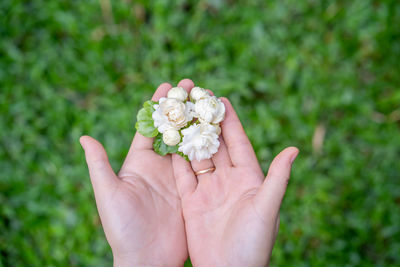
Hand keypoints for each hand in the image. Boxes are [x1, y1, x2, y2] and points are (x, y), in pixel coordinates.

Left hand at [80, 79, 194, 266]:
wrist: (147, 260)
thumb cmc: (123, 230)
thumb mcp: (108, 195)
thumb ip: (99, 166)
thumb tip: (84, 137)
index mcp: (138, 163)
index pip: (148, 127)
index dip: (157, 106)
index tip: (167, 84)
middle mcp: (158, 167)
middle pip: (172, 130)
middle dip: (182, 107)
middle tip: (194, 87)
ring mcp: (176, 178)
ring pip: (189, 143)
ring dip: (198, 122)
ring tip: (209, 102)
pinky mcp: (191, 190)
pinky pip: (201, 164)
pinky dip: (209, 146)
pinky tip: (219, 131)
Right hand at [172, 92, 298, 265]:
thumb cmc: (254, 243)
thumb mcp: (267, 208)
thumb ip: (278, 178)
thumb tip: (294, 148)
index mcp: (248, 178)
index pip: (239, 143)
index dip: (231, 122)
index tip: (222, 99)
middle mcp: (227, 180)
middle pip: (216, 145)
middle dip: (207, 123)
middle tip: (197, 100)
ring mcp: (208, 190)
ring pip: (197, 157)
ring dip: (190, 137)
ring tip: (180, 115)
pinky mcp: (191, 202)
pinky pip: (182, 176)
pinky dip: (176, 160)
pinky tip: (168, 143)